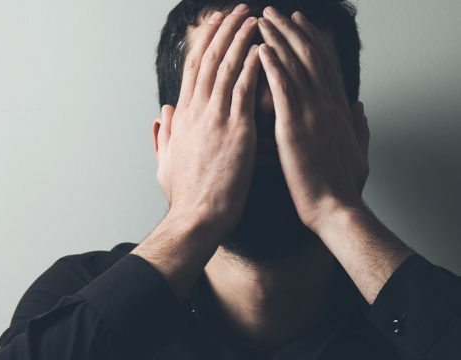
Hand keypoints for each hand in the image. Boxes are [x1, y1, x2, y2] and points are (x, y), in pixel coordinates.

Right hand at [155, 5, 260, 235]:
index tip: (214, 26)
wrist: (197, 217)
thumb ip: (162, 135)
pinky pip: (244, 89)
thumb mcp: (165, 161)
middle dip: (223, 30)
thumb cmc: (185, 194)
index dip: (203, 44)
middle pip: (208, 60)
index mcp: (183, 117)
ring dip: (239, 39)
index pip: (192, 70)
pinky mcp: (236, 129)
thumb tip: (161, 114)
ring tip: (252, 18)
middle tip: (237, 10)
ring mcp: (215, 118)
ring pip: (226, 67)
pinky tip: (262, 47)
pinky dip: (252, 65)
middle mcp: (196, 111)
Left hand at [257, 7, 369, 232]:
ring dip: (279, 39)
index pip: (325, 66)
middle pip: (310, 57)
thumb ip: (360, 126)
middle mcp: (327, 105)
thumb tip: (361, 106)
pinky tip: (261, 49)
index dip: (313, 41)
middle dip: (291, 31)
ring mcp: (312, 114)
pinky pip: (283, 89)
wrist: (337, 210)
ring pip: (296, 66)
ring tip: (264, 19)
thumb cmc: (344, 186)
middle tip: (276, 12)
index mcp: (338, 110)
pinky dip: (272, 66)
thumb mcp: (359, 151)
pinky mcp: (295, 127)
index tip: (301, 24)